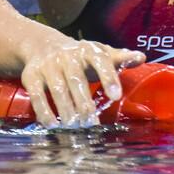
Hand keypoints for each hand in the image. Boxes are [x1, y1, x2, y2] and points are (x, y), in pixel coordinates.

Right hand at [18, 39, 144, 127]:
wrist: (44, 46)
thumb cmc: (80, 57)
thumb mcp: (100, 54)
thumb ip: (120, 58)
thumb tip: (141, 57)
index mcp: (88, 50)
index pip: (101, 61)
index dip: (108, 78)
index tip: (116, 96)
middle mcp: (67, 55)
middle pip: (77, 80)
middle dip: (84, 104)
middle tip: (91, 123)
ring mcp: (48, 65)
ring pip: (58, 89)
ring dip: (66, 110)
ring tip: (75, 127)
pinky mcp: (31, 76)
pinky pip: (37, 95)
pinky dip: (45, 111)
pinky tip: (53, 125)